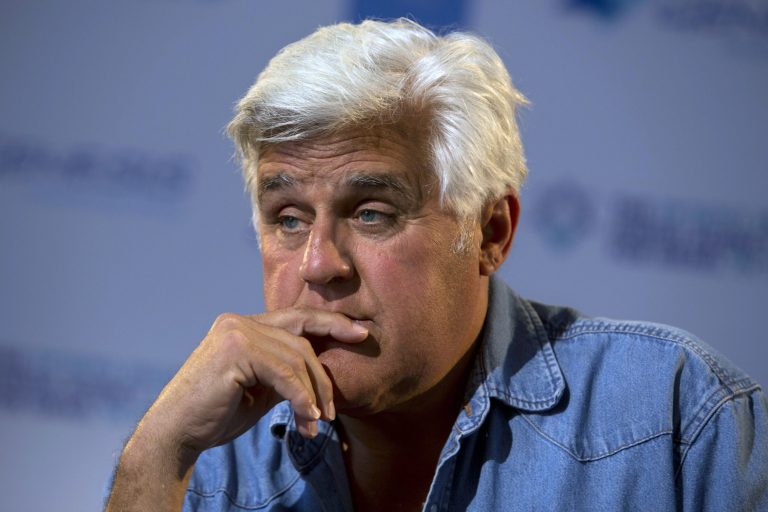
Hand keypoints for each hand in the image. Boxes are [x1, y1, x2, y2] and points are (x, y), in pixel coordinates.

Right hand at [141, 308, 368, 462]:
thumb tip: (322, 374)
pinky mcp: (235, 350)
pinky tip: (305, 418)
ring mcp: (236, 332)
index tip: (360, 332)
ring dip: (311, 396)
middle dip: (322, 378)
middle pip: (301, 342)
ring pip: (296, 358)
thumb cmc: (218, 414)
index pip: (297, 318)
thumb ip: (286, 373)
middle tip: (330, 412)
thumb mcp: (262, 388)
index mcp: (244, 324)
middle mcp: (239, 321)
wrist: (177, 434)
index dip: (331, 323)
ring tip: (314, 423)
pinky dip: (300, 398)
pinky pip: (284, 374)